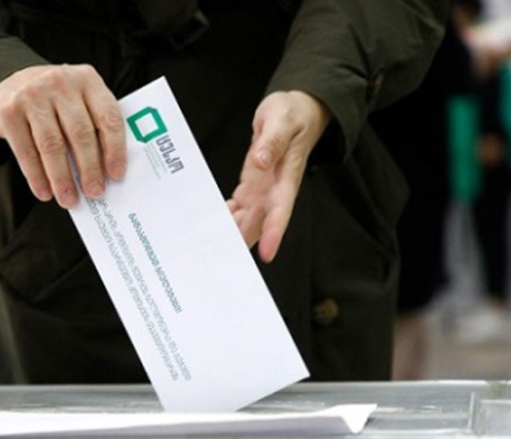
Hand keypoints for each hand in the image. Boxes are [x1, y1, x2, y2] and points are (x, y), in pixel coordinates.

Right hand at [0, 64, 126, 207]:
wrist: (12, 82)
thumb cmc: (56, 100)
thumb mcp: (79, 99)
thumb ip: (94, 124)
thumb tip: (106, 172)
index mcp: (87, 80)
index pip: (108, 117)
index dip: (115, 149)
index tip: (116, 175)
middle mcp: (60, 83)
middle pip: (80, 133)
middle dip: (89, 169)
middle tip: (94, 193)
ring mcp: (32, 95)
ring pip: (52, 145)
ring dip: (62, 178)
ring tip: (68, 199)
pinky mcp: (8, 112)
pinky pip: (26, 151)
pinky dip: (36, 176)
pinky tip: (44, 192)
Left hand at [227, 91, 331, 261]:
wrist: (297, 110)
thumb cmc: (293, 114)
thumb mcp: (282, 119)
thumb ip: (272, 141)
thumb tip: (261, 161)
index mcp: (286, 176)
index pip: (281, 210)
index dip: (274, 233)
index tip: (267, 253)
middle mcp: (275, 189)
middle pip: (260, 223)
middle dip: (244, 241)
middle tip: (224, 257)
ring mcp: (263, 188)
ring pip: (248, 219)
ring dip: (233, 233)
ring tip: (213, 245)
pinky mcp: (253, 184)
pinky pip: (239, 207)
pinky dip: (227, 215)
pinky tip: (214, 220)